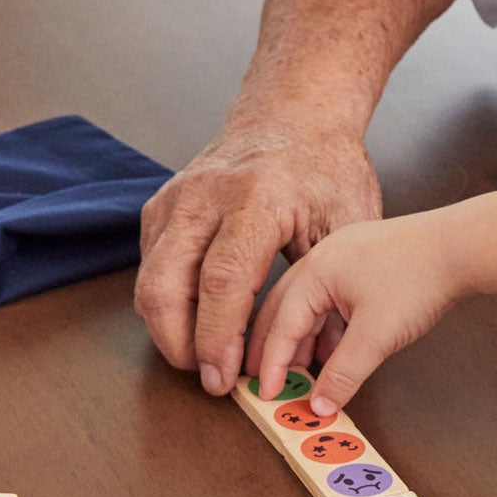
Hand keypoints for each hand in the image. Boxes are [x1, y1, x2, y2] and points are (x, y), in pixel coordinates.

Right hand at [135, 117, 381, 391]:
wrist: (293, 116)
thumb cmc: (325, 169)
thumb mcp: (348, 225)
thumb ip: (334, 290)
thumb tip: (324, 362)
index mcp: (255, 200)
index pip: (221, 283)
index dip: (218, 338)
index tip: (226, 378)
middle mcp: (203, 197)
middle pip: (165, 286)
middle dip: (181, 345)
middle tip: (210, 380)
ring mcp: (174, 199)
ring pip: (148, 281)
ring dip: (169, 330)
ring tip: (204, 360)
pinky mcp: (160, 207)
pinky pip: (149, 267)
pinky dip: (166, 304)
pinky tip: (196, 324)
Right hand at [243, 209, 460, 413]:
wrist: (462, 246)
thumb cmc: (419, 279)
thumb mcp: (376, 336)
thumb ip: (344, 374)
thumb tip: (321, 403)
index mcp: (314, 272)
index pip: (280, 325)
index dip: (270, 364)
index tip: (264, 392)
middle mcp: (322, 260)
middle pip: (284, 310)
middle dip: (272, 347)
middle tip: (263, 379)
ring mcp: (344, 258)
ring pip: (310, 305)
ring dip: (303, 339)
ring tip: (299, 372)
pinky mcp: (366, 263)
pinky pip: (333, 299)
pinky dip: (328, 327)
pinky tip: (334, 349)